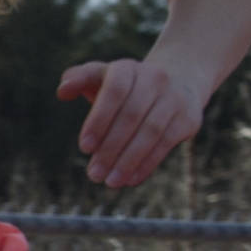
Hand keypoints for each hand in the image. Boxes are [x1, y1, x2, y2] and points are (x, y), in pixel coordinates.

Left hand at [56, 57, 205, 187]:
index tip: (84, 148)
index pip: (115, 92)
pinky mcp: (188, 119)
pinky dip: (147, 164)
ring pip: (151, 132)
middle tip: (94, 174)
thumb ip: (78, 78)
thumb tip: (63, 91)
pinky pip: (166, 143)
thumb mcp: (102, 76)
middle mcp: (155, 79)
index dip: (99, 120)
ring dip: (128, 161)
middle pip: (131, 116)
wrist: (178, 80)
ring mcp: (175, 98)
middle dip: (110, 148)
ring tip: (110, 182)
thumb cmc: (126, 85)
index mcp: (128, 69)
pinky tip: (130, 179)